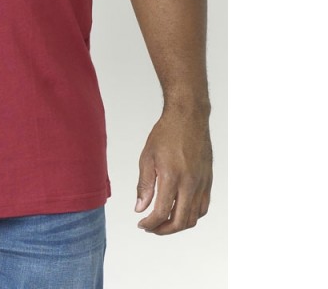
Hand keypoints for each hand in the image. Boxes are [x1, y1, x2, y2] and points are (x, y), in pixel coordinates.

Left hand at [135, 109, 212, 234]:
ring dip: (178, 225)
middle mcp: (190, 183)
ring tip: (163, 222)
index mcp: (172, 177)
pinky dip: (191, 216)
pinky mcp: (208, 181)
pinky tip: (179, 211)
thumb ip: (144, 185)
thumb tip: (140, 207)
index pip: (162, 211)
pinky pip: (202, 207)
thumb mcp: (147, 157)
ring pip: (193, 218)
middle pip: (180, 221)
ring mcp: (201, 183)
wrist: (188, 118)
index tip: (142, 224)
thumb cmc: (166, 134)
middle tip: (151, 228)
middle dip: (163, 230)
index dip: (151, 223)